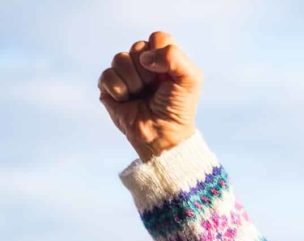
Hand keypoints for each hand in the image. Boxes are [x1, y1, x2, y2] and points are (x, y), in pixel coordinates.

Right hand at [98, 31, 202, 161]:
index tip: (167, 75)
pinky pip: (107, 75)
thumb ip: (175, 57)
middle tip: (154, 88)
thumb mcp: (191, 79)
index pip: (157, 38)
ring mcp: (125, 74)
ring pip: (120, 58)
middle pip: (137, 46)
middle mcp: (144, 64)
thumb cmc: (178, 109)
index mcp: (164, 59)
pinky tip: (128, 101)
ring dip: (134, 81)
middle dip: (148, 71)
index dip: (161, 54)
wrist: (162, 135)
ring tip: (141, 96)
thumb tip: (145, 57)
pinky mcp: (108, 87)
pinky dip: (119, 90)